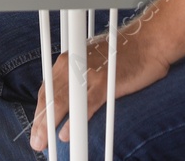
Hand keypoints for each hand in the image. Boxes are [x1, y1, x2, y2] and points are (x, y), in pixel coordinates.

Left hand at [29, 18, 170, 151]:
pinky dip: (74, 123)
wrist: (148, 42)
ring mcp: (89, 74)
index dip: (39, 111)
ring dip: (50, 126)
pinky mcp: (104, 84)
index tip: (37, 127)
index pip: (47, 88)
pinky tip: (66, 135)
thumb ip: (78, 76)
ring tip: (44, 142)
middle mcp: (75, 64)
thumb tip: (68, 102)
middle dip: (41, 122)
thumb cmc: (124, 54)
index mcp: (70, 59)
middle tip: (36, 141)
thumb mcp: (93, 59)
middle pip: (50, 98)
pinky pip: (84, 107)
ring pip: (62, 103)